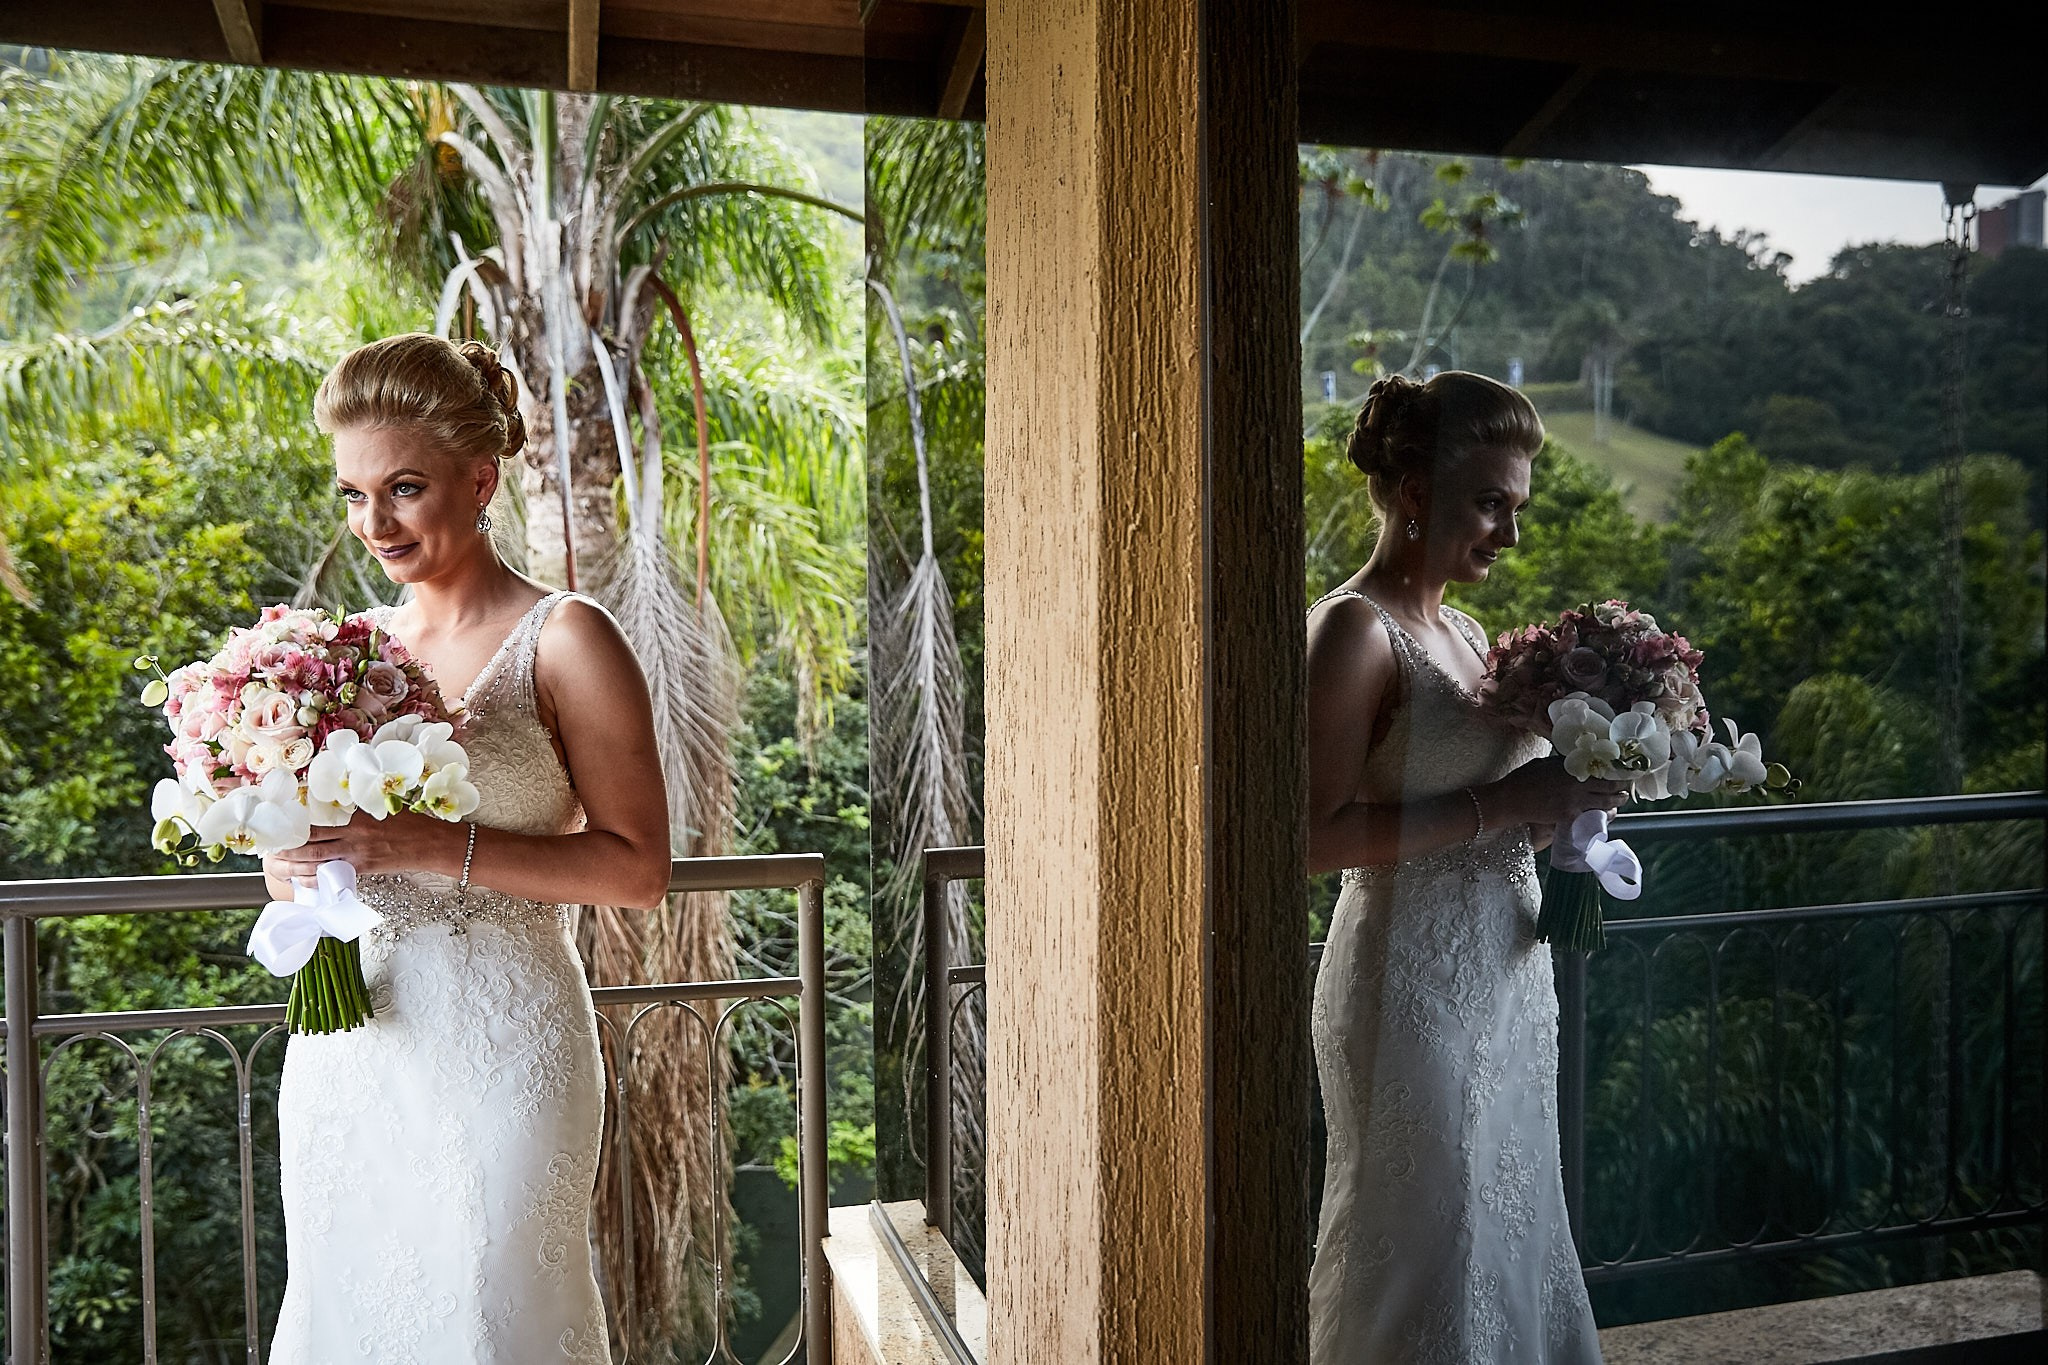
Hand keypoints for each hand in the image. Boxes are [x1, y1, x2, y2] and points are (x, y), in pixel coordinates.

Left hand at [266, 811, 459, 885]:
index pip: (316, 825)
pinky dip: (315, 880)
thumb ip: (356, 812)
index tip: (279, 830)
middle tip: (269, 854)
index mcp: (356, 819)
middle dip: (286, 853)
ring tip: (278, 868)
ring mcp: (358, 857)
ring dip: (294, 869)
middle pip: (310, 848)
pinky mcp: (365, 871)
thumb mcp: (381, 809)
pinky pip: (333, 877)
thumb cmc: (411, 823)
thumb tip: (334, 811)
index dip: (294, 831)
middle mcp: (353, 838)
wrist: (433, 843)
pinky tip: (303, 881)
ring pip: (318, 865)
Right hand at [1486, 755, 1627, 830]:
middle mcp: (1578, 784)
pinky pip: (1591, 817)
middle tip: (1625, 790)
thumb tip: (1576, 763)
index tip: (1622, 773)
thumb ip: (1563, 764)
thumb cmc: (1524, 778)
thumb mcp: (1545, 764)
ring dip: (1614, 804)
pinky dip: (1599, 816)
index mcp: (1572, 768)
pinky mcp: (1569, 816)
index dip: (1616, 773)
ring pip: (1604, 805)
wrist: (1511, 800)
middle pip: (1609, 788)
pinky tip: (1603, 815)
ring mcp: (1575, 802)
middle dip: (1620, 790)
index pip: (1602, 770)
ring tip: (1619, 802)